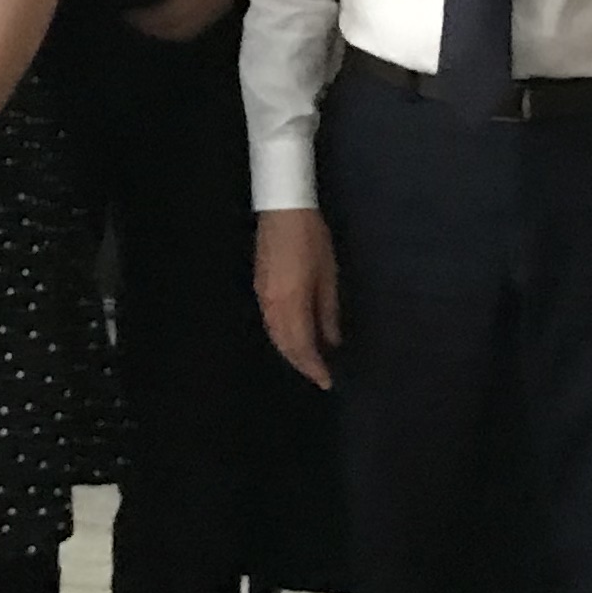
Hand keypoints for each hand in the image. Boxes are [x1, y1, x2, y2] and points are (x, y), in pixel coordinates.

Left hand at [126, 0, 250, 44]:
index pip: (165, 17)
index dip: (142, 18)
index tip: (123, 12)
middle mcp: (211, 8)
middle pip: (176, 32)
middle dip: (152, 28)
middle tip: (132, 17)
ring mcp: (221, 9)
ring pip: (188, 31)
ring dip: (167, 29)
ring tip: (149, 17)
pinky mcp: (226, 5)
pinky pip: (198, 24)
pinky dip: (180, 23)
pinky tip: (172, 12)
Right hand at [256, 206, 340, 387]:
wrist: (283, 212)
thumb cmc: (312, 240)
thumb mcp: (328, 275)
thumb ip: (328, 311)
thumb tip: (332, 341)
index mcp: (292, 303)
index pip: (302, 345)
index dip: (314, 366)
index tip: (326, 381)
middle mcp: (273, 306)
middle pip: (285, 345)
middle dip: (301, 364)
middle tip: (319, 376)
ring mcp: (262, 297)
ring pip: (275, 336)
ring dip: (290, 352)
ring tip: (308, 362)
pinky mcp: (259, 289)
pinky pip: (269, 324)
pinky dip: (282, 338)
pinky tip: (293, 339)